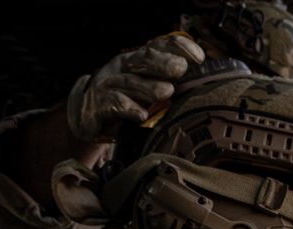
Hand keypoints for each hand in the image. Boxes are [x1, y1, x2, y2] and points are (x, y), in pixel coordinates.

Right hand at [67, 33, 204, 142]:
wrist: (88, 117)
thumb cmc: (125, 101)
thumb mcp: (147, 88)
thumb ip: (169, 83)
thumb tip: (203, 84)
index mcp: (136, 60)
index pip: (157, 47)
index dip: (177, 47)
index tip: (198, 56)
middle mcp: (122, 68)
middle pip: (142, 59)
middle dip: (163, 62)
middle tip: (181, 69)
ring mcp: (108, 85)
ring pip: (129, 82)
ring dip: (148, 87)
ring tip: (167, 91)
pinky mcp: (97, 106)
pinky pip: (113, 104)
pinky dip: (128, 109)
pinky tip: (142, 115)